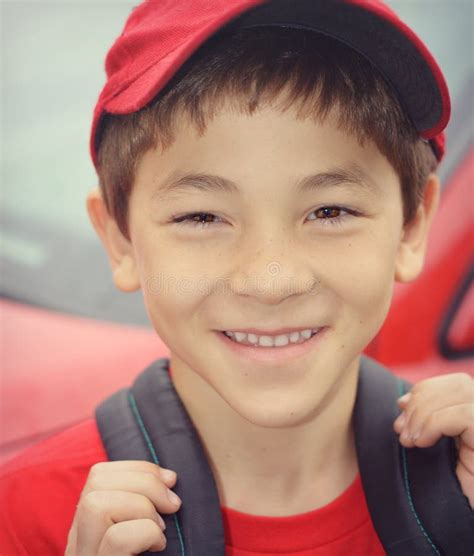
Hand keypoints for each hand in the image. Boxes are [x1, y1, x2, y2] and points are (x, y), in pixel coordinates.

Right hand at [65, 461, 181, 554]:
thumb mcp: (139, 530)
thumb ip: (140, 505)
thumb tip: (169, 478)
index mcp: (86, 528)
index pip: (98, 474)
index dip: (138, 467)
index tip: (169, 481)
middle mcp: (77, 543)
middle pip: (96, 481)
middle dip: (144, 481)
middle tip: (171, 505)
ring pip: (96, 505)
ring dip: (142, 507)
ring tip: (160, 529)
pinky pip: (117, 539)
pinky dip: (146, 533)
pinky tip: (158, 545)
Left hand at [393, 372, 473, 507]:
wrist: (469, 522)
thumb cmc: (457, 489)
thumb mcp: (438, 447)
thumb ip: (427, 420)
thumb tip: (403, 401)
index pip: (456, 383)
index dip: (425, 390)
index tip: (401, 409)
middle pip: (458, 384)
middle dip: (421, 401)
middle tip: (402, 429)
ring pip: (460, 393)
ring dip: (423, 414)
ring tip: (410, 440)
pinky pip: (462, 415)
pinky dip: (434, 424)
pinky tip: (422, 443)